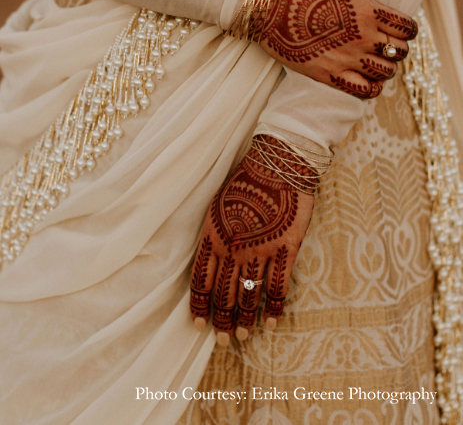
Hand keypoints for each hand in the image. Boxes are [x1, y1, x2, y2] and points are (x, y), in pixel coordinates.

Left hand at [189, 135, 315, 345]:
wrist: (277, 166)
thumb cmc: (246, 181)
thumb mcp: (218, 205)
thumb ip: (214, 234)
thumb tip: (210, 260)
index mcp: (214, 236)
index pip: (201, 280)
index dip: (199, 305)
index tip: (198, 323)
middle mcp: (234, 248)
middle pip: (225, 293)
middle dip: (222, 320)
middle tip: (222, 339)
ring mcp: (260, 250)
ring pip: (250, 294)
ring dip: (246, 318)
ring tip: (244, 335)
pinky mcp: (285, 249)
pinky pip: (278, 285)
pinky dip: (274, 306)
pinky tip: (271, 321)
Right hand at [257, 0, 417, 98]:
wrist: (265, 5)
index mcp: (368, 11)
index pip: (407, 28)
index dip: (409, 29)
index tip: (400, 28)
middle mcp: (361, 37)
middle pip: (400, 52)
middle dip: (398, 48)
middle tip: (386, 44)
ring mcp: (345, 58)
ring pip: (385, 73)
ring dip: (386, 67)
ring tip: (375, 60)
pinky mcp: (328, 75)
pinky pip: (363, 91)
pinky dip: (371, 87)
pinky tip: (365, 79)